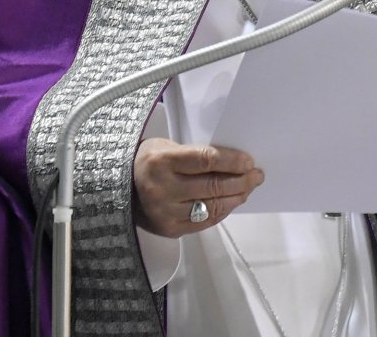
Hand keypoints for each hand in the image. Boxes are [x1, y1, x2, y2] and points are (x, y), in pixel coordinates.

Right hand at [133, 138, 264, 236]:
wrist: (119, 188)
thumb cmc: (149, 162)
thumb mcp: (166, 147)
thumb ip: (196, 155)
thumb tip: (234, 162)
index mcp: (161, 161)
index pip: (205, 160)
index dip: (232, 161)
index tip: (249, 160)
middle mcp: (162, 188)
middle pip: (212, 185)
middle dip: (241, 180)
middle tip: (256, 175)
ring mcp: (166, 212)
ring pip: (212, 206)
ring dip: (236, 197)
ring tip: (248, 188)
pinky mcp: (170, 229)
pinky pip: (205, 222)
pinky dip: (222, 211)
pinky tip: (232, 202)